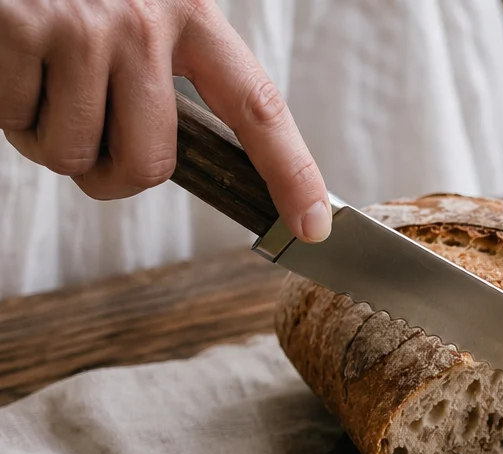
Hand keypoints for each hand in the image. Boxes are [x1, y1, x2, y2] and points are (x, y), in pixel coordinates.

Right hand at [0, 0, 329, 240]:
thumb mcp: (139, 8)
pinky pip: (15, 120)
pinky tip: (11, 63)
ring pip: (73, 154)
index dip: (290, 172)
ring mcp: (81, 26)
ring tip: (39, 87)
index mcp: (189, 12)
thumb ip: (167, 70)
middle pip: (150, 164)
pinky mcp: (22, 28)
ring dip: (47, 142)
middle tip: (85, 142)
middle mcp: (144, 20)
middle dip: (109, 175)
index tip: (312, 224)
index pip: (258, 107)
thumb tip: (166, 159)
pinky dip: (7, 111)